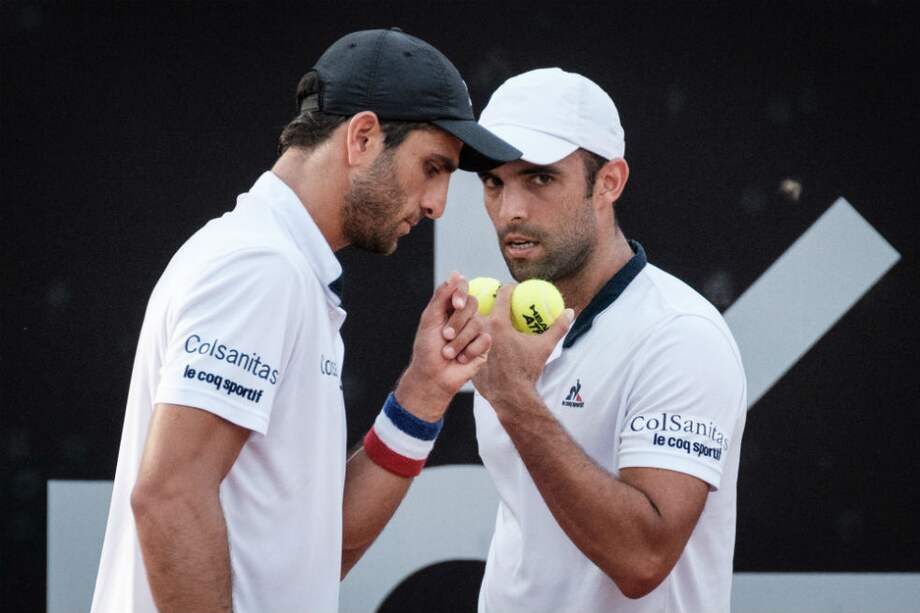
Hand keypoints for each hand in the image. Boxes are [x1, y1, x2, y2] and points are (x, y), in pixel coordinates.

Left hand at [396, 272, 491, 420]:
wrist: (433, 377)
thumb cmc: (427, 349)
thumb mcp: (430, 319)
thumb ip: (442, 296)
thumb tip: (456, 273)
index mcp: (451, 307)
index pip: (463, 288)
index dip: (462, 293)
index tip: (456, 305)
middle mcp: (466, 316)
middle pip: (473, 304)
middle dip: (457, 322)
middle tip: (445, 336)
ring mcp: (476, 330)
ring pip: (478, 323)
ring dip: (460, 340)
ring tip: (448, 353)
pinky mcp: (484, 346)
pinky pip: (485, 339)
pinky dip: (469, 350)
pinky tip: (461, 359)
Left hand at [472, 284, 573, 414]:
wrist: (509, 396)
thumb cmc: (526, 370)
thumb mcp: (544, 347)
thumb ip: (558, 328)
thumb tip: (571, 312)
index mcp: (500, 323)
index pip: (502, 294)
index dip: (508, 288)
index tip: (511, 289)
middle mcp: (482, 329)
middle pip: (477, 303)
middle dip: (483, 298)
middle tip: (491, 300)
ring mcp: (470, 342)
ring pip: (465, 320)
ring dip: (469, 315)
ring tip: (476, 314)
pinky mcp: (464, 354)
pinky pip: (461, 338)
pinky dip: (464, 333)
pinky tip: (468, 331)